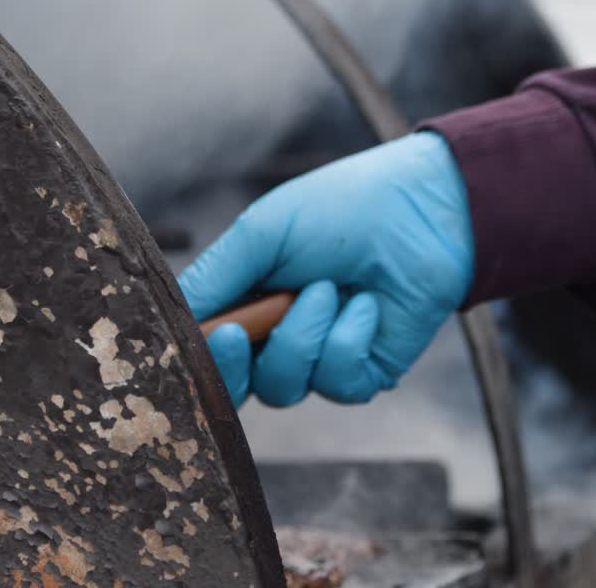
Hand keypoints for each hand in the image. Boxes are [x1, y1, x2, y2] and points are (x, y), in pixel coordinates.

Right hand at [180, 132, 473, 406]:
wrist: (423, 209)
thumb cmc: (341, 209)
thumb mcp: (262, 233)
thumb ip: (213, 276)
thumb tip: (173, 316)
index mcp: (245, 302)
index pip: (206, 350)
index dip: (203, 356)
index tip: (214, 333)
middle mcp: (276, 337)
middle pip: (237, 386)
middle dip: (236, 365)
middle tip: (243, 332)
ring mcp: (319, 358)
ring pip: (284, 386)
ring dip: (304, 334)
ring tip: (328, 287)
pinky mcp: (363, 372)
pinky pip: (336, 382)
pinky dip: (347, 340)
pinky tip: (366, 303)